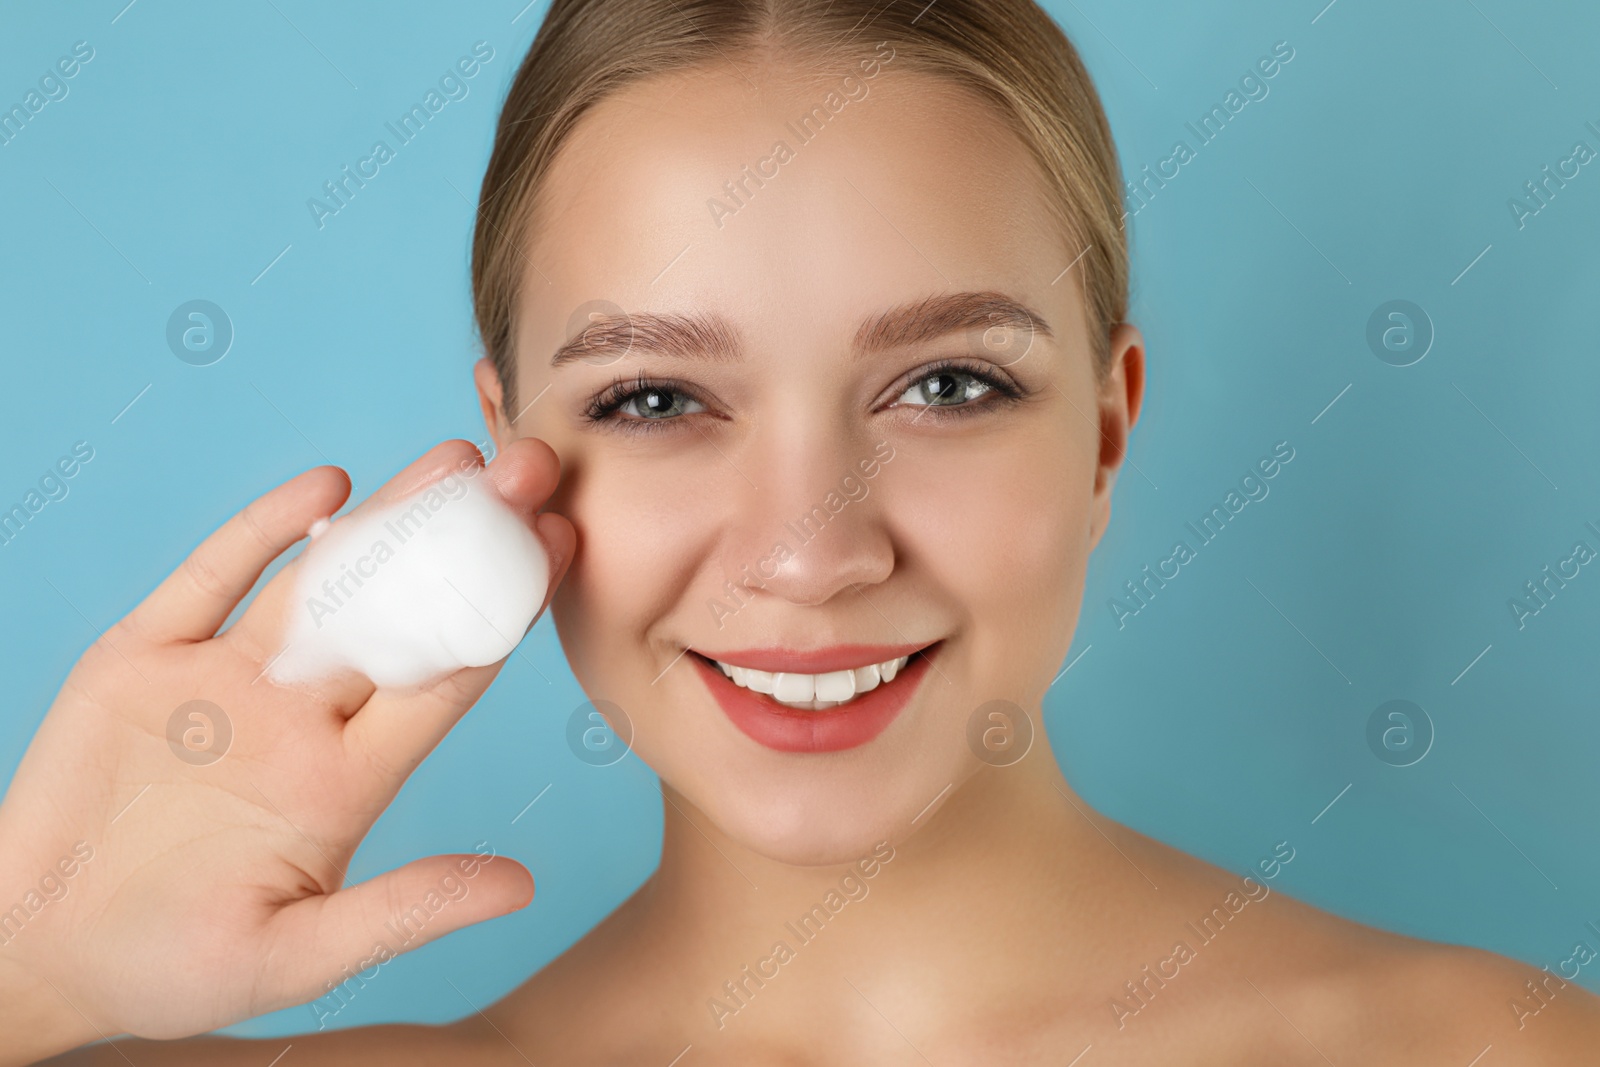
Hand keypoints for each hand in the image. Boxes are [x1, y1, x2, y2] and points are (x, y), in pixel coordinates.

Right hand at [0, 439, 574, 1058]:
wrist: (33, 952)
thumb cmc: (167, 969)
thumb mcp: (291, 958)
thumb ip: (403, 911)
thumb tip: (525, 888)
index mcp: (345, 780)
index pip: (443, 681)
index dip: (502, 616)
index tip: (560, 548)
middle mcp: (300, 716)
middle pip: (399, 612)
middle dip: (463, 542)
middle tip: (531, 469)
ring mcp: (226, 677)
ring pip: (321, 581)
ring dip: (385, 518)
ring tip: (453, 459)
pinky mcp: (148, 655)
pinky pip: (212, 577)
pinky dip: (263, 530)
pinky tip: (328, 488)